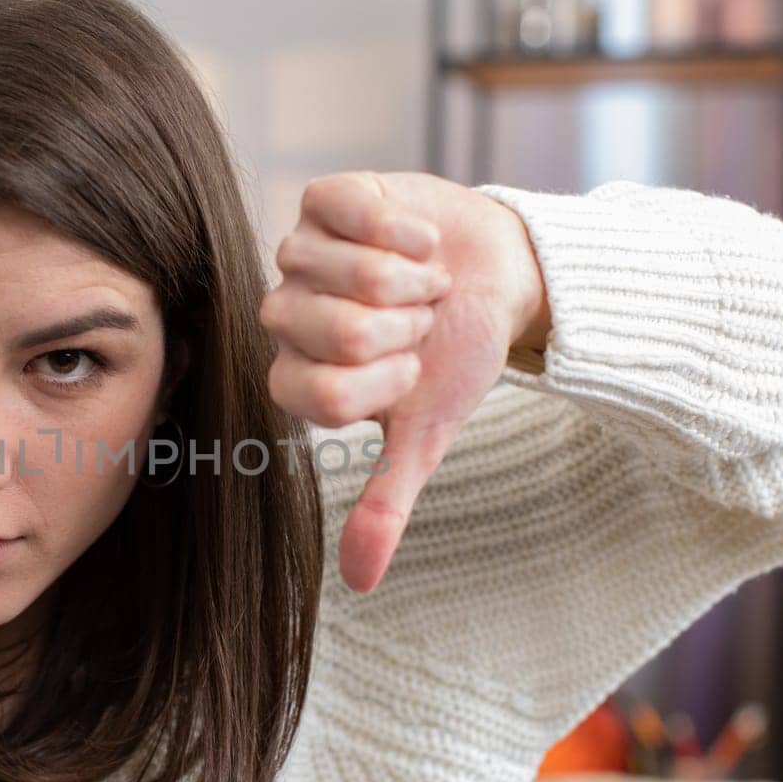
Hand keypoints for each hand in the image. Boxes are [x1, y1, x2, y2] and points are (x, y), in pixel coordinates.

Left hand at [261, 171, 549, 592]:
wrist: (496, 275)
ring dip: (410, 277)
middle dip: (406, 328)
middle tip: (423, 323)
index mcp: (300, 377)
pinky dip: (403, 229)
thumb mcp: (426, 434)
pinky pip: (348, 211)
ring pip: (344, 270)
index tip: (414, 372)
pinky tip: (420, 240)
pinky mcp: (327, 200)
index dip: (387, 382)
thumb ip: (385, 502)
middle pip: (336, 331)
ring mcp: (301, 254)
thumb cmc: (456, 355)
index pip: (324, 394)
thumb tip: (358, 581)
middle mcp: (286, 316)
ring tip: (426, 282)